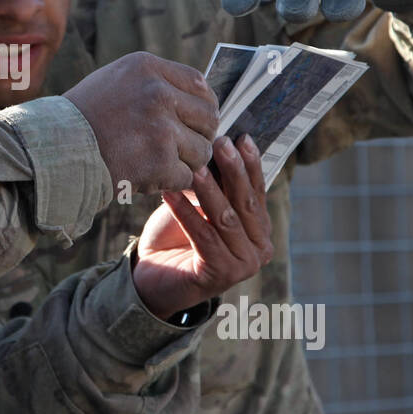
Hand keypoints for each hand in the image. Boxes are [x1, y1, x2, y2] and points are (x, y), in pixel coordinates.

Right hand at [64, 51, 217, 193]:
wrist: (53, 150)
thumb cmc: (82, 118)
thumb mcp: (115, 80)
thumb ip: (154, 82)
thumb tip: (195, 97)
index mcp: (147, 68)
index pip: (199, 84)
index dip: (204, 104)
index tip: (196, 119)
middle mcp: (158, 93)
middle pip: (208, 118)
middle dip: (199, 135)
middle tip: (182, 147)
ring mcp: (161, 129)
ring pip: (201, 151)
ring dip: (186, 162)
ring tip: (160, 163)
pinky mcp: (159, 162)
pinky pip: (186, 176)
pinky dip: (171, 181)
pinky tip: (150, 176)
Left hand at [131, 134, 273, 319]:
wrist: (151, 276)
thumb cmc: (176, 236)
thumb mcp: (199, 204)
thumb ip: (215, 185)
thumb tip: (219, 147)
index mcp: (260, 230)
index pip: (257, 191)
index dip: (250, 164)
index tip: (241, 137)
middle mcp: (260, 249)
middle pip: (246, 203)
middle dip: (234, 171)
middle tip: (221, 143)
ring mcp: (244, 265)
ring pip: (225, 219)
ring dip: (209, 190)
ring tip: (195, 167)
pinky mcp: (221, 275)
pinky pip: (203, 236)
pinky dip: (186, 213)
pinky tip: (170, 193)